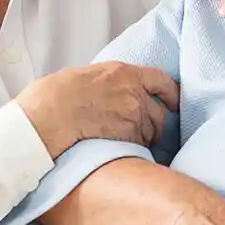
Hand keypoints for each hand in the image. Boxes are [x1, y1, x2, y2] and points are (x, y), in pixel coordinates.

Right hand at [16, 61, 179, 157]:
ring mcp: (134, 117)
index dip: (170, 93)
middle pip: (161, 114)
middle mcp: (135, 93)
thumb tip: (112, 90)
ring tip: (127, 143)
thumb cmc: (57, 94)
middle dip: (155, 124)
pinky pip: (141, 147)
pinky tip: (121, 151)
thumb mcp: (87, 76)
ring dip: (145, 139)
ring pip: (152, 133)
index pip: (161, 81)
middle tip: (143, 132)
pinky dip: (136, 150)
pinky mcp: (129, 138)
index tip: (173, 102)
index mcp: (124, 73)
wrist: (50, 115)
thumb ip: (108, 82)